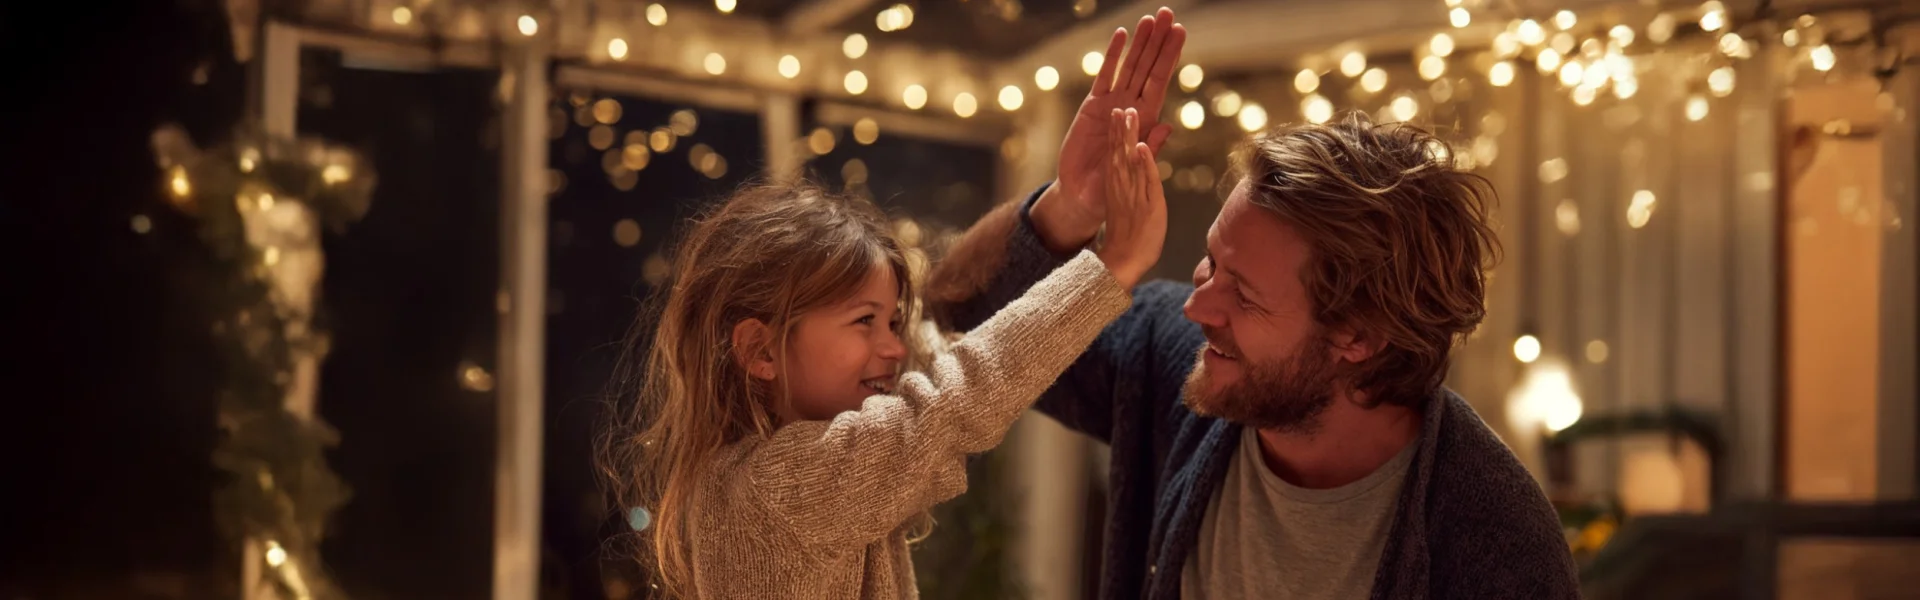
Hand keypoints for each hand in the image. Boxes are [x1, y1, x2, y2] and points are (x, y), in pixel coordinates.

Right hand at [1032, 7, 1185, 252]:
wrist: (1084, 195)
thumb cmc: (1116, 188)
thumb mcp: (1137, 170)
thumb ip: (1150, 148)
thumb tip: (1167, 127)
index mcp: (1147, 118)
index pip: (1161, 80)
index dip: (1170, 56)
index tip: (1180, 33)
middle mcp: (1132, 106)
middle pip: (1148, 66)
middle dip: (1158, 40)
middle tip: (1168, 13)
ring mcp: (1112, 103)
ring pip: (1129, 66)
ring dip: (1139, 42)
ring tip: (1149, 19)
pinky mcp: (1093, 106)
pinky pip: (1104, 76)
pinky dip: (1112, 56)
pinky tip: (1121, 36)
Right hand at [1094, 108, 1166, 288]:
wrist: (1125, 262)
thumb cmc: (1129, 238)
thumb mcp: (1130, 207)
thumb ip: (1135, 187)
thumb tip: (1139, 175)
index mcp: (1116, 188)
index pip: (1115, 156)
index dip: (1116, 134)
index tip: (1117, 114)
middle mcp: (1122, 188)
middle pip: (1119, 153)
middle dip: (1120, 129)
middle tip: (1121, 106)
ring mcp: (1134, 195)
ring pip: (1129, 161)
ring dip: (1128, 137)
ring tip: (1128, 115)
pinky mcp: (1149, 205)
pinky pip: (1146, 180)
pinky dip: (1144, 163)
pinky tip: (1140, 146)